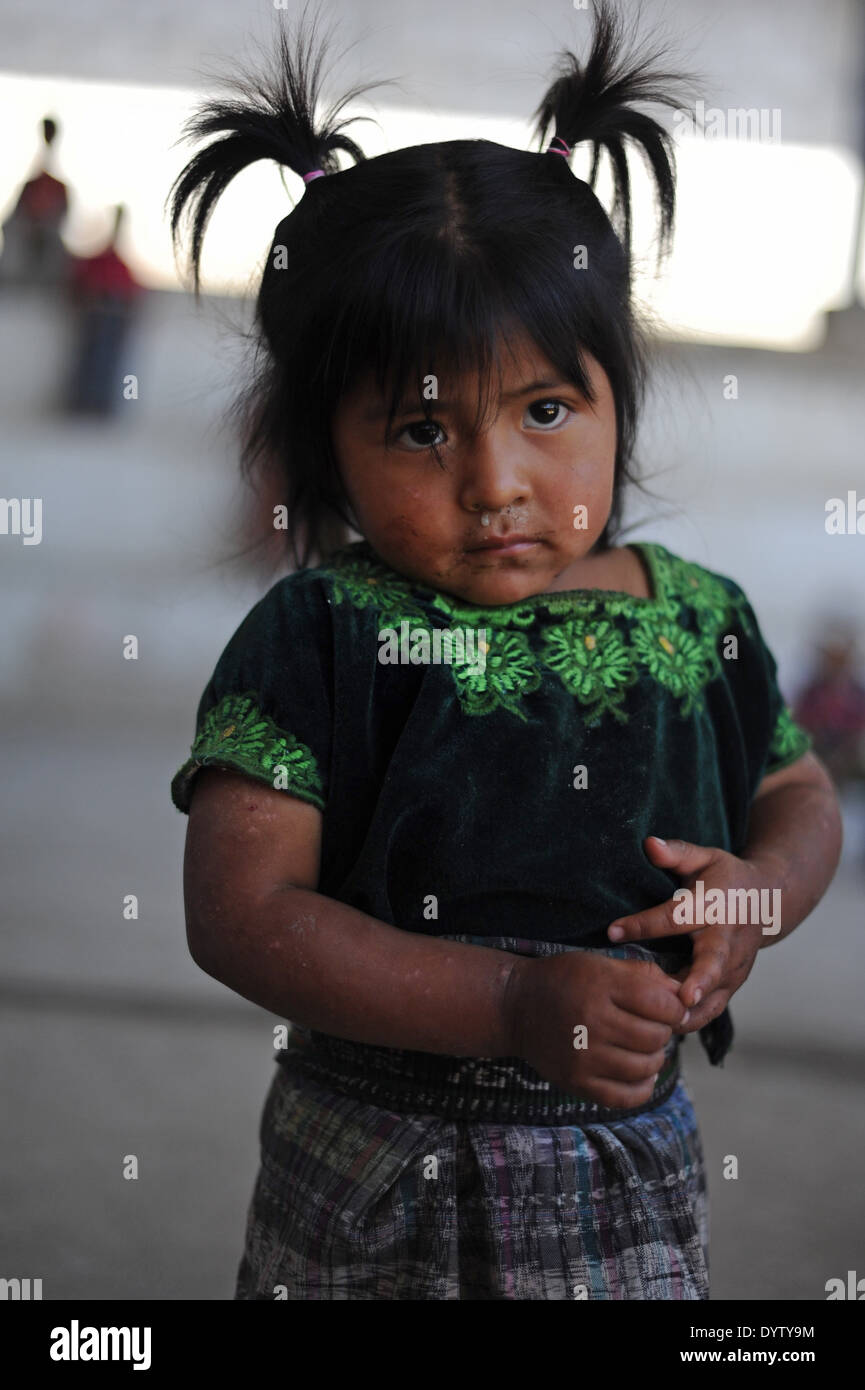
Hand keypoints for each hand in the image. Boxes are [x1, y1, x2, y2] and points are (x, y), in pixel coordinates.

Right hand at [504, 951, 688, 1107]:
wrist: (516, 1008)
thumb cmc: (565, 980)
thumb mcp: (601, 963)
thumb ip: (644, 975)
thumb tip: (684, 996)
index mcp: (601, 985)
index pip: (661, 1004)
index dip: (675, 1008)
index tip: (670, 1008)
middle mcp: (592, 1021)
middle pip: (656, 1037)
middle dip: (663, 1032)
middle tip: (653, 1026)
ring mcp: (584, 1056)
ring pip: (646, 1067)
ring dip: (654, 1058)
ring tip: (644, 1047)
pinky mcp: (577, 1082)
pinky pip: (627, 1096)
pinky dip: (643, 1086)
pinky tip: (639, 1072)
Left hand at [606, 837, 776, 1031]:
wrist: (766, 902)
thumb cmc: (724, 877)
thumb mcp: (705, 857)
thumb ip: (677, 852)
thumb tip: (649, 844)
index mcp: (717, 905)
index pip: (677, 916)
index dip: (644, 924)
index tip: (612, 931)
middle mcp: (729, 941)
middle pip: (712, 964)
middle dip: (698, 981)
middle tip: (682, 998)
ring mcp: (735, 968)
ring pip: (712, 996)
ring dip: (687, 1011)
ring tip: (655, 1024)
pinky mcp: (732, 987)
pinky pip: (710, 1011)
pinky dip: (689, 1022)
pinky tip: (661, 1028)